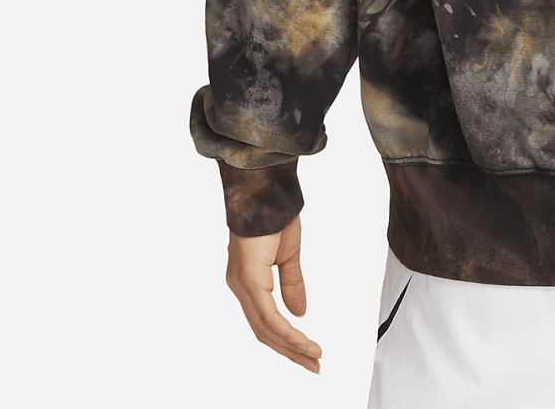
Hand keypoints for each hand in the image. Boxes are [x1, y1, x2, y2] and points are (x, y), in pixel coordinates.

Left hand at [225, 214, 322, 372]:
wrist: (266, 190)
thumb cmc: (275, 214)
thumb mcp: (288, 254)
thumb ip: (292, 284)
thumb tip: (299, 314)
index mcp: (248, 281)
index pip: (266, 321)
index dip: (287, 340)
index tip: (309, 352)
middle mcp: (240, 287)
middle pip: (264, 331)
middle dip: (291, 351)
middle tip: (314, 365)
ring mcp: (242, 285)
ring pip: (265, 329)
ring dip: (291, 346)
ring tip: (314, 357)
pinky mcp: (248, 280)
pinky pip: (267, 316)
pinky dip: (286, 332)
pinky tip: (302, 340)